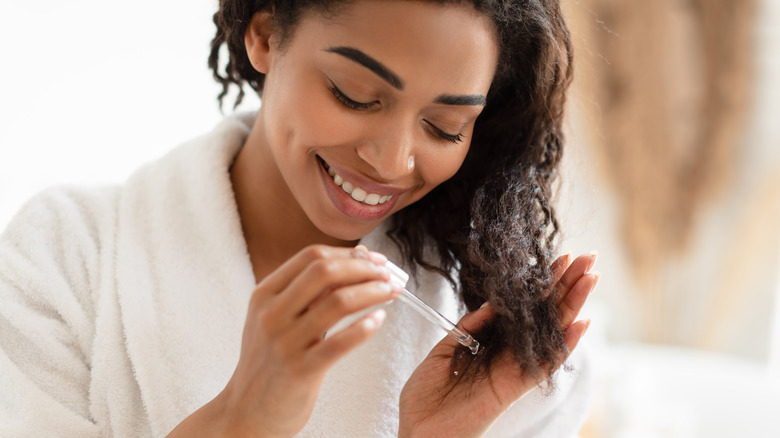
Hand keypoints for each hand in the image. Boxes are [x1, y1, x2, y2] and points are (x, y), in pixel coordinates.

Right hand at [168, 245, 400, 437]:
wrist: (246, 411)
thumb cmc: (269, 361)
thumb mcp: (277, 318)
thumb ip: (309, 292)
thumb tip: (356, 260)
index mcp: (265, 294)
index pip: (311, 256)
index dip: (348, 253)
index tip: (374, 259)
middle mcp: (272, 314)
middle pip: (325, 272)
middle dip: (364, 268)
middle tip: (388, 275)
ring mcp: (285, 342)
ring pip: (338, 302)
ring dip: (373, 292)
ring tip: (392, 292)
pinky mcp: (300, 371)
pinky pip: (340, 343)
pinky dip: (365, 327)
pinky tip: (379, 320)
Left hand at [398, 251, 598, 437]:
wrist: (418, 429)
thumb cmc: (427, 393)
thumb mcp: (446, 348)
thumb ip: (471, 326)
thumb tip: (494, 303)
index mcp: (492, 340)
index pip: (524, 306)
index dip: (542, 283)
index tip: (560, 258)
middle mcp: (509, 352)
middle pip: (546, 314)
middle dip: (567, 285)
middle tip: (589, 257)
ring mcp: (515, 368)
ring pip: (553, 332)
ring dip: (573, 304)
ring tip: (591, 276)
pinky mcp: (515, 386)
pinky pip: (545, 364)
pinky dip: (565, 345)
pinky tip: (582, 322)